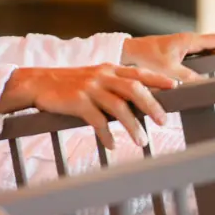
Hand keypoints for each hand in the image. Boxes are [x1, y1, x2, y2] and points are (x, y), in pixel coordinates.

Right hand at [0, 64, 176, 148]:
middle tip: (163, 121)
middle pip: (133, 88)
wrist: (38, 83)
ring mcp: (90, 88)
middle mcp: (102, 76)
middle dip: (151, 105)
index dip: (158, 79)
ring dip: (133, 126)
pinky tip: (113, 145)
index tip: (175, 87)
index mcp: (109, 69)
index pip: (139, 73)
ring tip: (142, 141)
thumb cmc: (69, 84)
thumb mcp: (94, 78)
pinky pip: (97, 121)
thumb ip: (114, 86)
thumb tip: (139, 102)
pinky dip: (107, 135)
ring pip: (118, 107)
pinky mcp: (77, 101)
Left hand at [121, 32, 214, 82]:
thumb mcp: (168, 71)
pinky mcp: (179, 50)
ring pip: (211, 43)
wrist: (128, 53)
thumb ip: (188, 77)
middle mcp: (188, 40)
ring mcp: (184, 44)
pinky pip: (203, 49)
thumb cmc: (145, 60)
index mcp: (188, 41)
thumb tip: (206, 84)